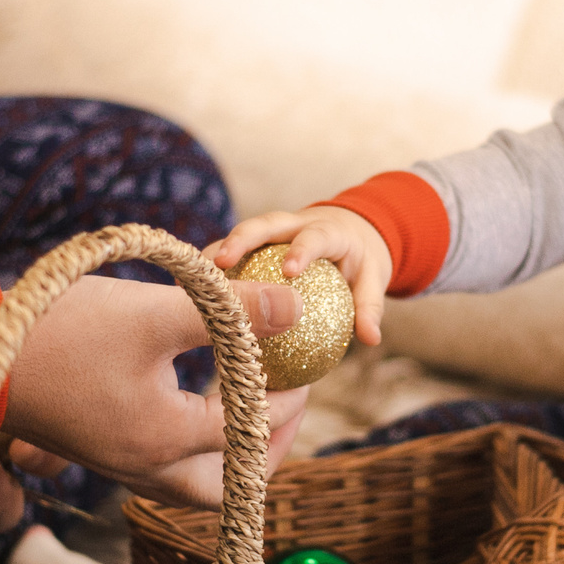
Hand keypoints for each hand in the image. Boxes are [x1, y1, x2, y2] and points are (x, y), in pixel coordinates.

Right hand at [0, 273, 309, 507]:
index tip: (306, 363)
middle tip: (288, 409)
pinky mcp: (92, 449)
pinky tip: (191, 398)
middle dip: (265, 453)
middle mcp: (142, 467)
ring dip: (228, 454)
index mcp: (166, 441)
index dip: (287, 395)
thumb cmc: (59, 331)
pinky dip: (190, 445)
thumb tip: (297, 311)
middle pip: (226, 489)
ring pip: (191, 484)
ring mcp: (113, 463)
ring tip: (247, 407)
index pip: (250, 429)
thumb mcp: (156, 312)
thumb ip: (232, 313)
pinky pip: (160, 467)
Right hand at [206, 205, 393, 347]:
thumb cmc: (361, 261)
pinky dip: (212, 269)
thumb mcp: (372, 280)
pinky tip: (191, 293)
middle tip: (219, 263)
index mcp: (328, 229)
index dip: (302, 250)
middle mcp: (295, 224)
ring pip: (240, 237)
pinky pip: (232, 253)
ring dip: (216, 253)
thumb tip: (371, 339)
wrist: (350, 233)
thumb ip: (368, 307)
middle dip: (241, 240)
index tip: (290, 271)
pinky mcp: (256, 243)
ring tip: (192, 280)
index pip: (315, 236)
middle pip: (265, 225)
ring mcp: (272, 231)